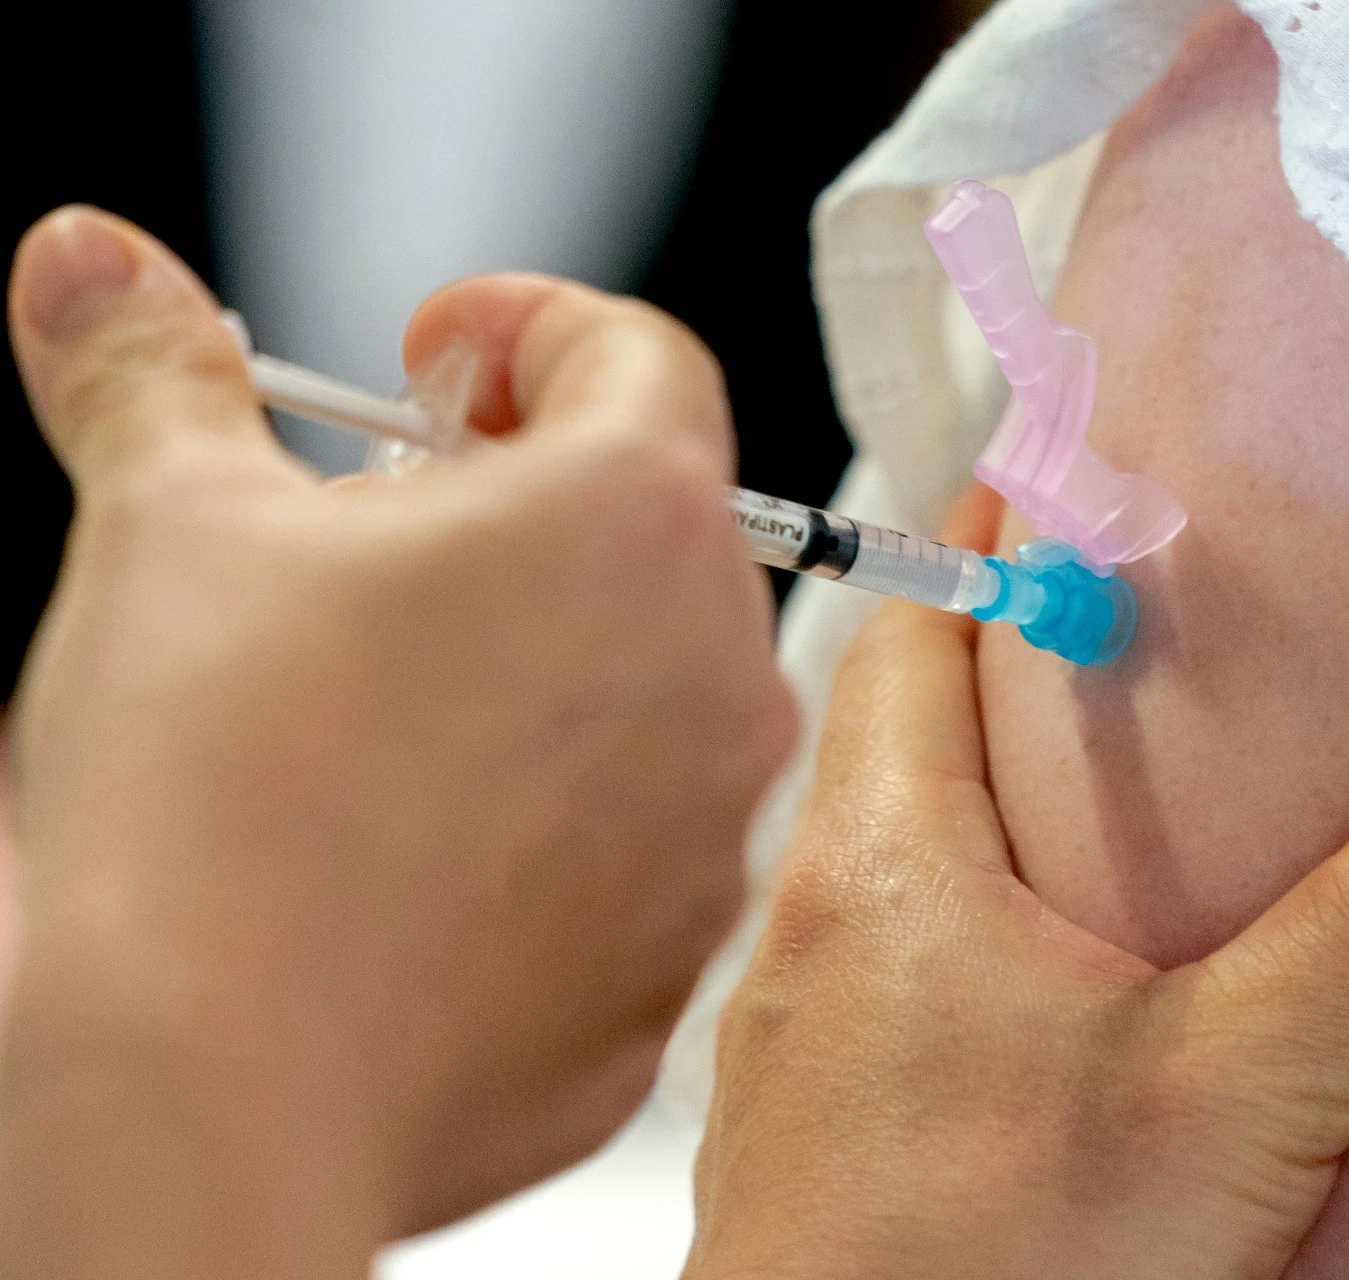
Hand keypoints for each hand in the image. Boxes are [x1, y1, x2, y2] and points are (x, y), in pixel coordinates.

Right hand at [0, 209, 794, 1275]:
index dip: (526, 329)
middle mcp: (717, 664)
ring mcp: (712, 826)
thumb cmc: (215, 804)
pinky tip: (424, 840)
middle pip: (655, 523)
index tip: (436, 359)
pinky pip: (634, 839)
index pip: (636, 352)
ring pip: (654, 685)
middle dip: (524, 499)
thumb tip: (95, 261)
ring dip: (548, 659)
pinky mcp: (671, 953)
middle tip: (381, 537)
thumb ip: (152, 365)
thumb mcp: (166, 526)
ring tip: (387, 701)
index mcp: (635, 514)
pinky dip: (555, 810)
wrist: (214, 1088)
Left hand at [687, 486, 1348, 1279]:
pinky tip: (1049, 1001)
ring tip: (1111, 812)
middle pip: (900, 738)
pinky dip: (967, 937)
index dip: (991, 540)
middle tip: (1130, 642)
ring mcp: (797, 1039)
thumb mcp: (1230, 1096)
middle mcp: (811, 933)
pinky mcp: (823, 1132)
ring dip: (987, 814)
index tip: (1070, 478)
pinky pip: (885, 975)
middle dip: (1008, 674)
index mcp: (883, 868)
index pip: (913, 628)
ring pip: (891, 862)